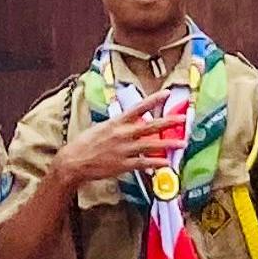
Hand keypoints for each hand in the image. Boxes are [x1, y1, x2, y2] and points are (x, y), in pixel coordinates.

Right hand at [49, 104, 176, 190]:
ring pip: (151, 145)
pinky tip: (167, 163)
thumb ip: (117, 126)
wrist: (74, 161)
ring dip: (168, 144)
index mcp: (117, 123)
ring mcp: (125, 150)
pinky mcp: (124, 165)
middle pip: (150, 126)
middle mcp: (123, 134)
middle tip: (183, 118)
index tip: (167, 93)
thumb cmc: (84, 144)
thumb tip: (129, 122)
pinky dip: (156, 163)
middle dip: (168, 122)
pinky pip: (144, 163)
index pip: (138, 108)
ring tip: (182, 143)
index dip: (153, 100)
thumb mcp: (100, 128)